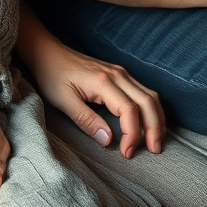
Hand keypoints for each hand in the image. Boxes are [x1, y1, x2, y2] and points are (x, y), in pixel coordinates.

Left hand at [31, 39, 163, 158]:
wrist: (48, 53)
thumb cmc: (52, 75)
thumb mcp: (63, 100)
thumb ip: (86, 120)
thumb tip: (108, 140)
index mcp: (103, 81)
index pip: (129, 110)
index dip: (132, 135)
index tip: (126, 153)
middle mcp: (117, 74)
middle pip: (148, 102)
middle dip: (155, 128)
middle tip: (154, 151)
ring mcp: (120, 72)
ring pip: (150, 95)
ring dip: (157, 119)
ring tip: (155, 142)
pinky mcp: (119, 74)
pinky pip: (143, 91)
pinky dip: (151, 109)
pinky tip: (149, 123)